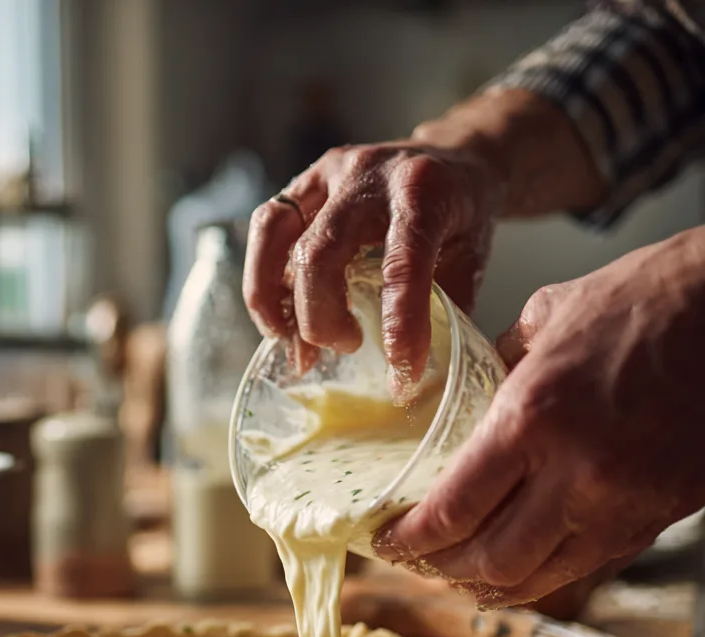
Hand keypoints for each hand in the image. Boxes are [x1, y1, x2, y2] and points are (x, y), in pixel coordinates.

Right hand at [242, 141, 501, 392]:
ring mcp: (328, 173)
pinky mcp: (303, 182)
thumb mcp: (471, 260)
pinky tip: (278, 317)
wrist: (454, 158)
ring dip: (273, 300)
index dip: (399, 325)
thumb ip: (444, 312)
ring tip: (291, 343)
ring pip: (276, 234)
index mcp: (424, 191)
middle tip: (346, 347)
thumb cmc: (461, 216)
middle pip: (320, 251)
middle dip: (321, 317)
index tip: (403, 373)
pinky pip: (266, 229)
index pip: (402, 263)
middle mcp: (369, 174)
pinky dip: (264, 280)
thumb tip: (416, 378)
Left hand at [375, 228, 704, 606]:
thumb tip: (459, 399)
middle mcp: (577, 473)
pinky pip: (583, 568)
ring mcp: (621, 503)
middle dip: (437, 569)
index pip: (453, 510)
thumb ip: (494, 367)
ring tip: (453, 574)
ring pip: (536, 579)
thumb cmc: (648, 298)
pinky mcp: (655, 517)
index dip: (410, 539)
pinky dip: (538, 578)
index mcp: (535, 417)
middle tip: (409, 560)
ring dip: (484, 585)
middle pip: (488, 559)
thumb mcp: (548, 318)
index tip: (384, 539)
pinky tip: (514, 569)